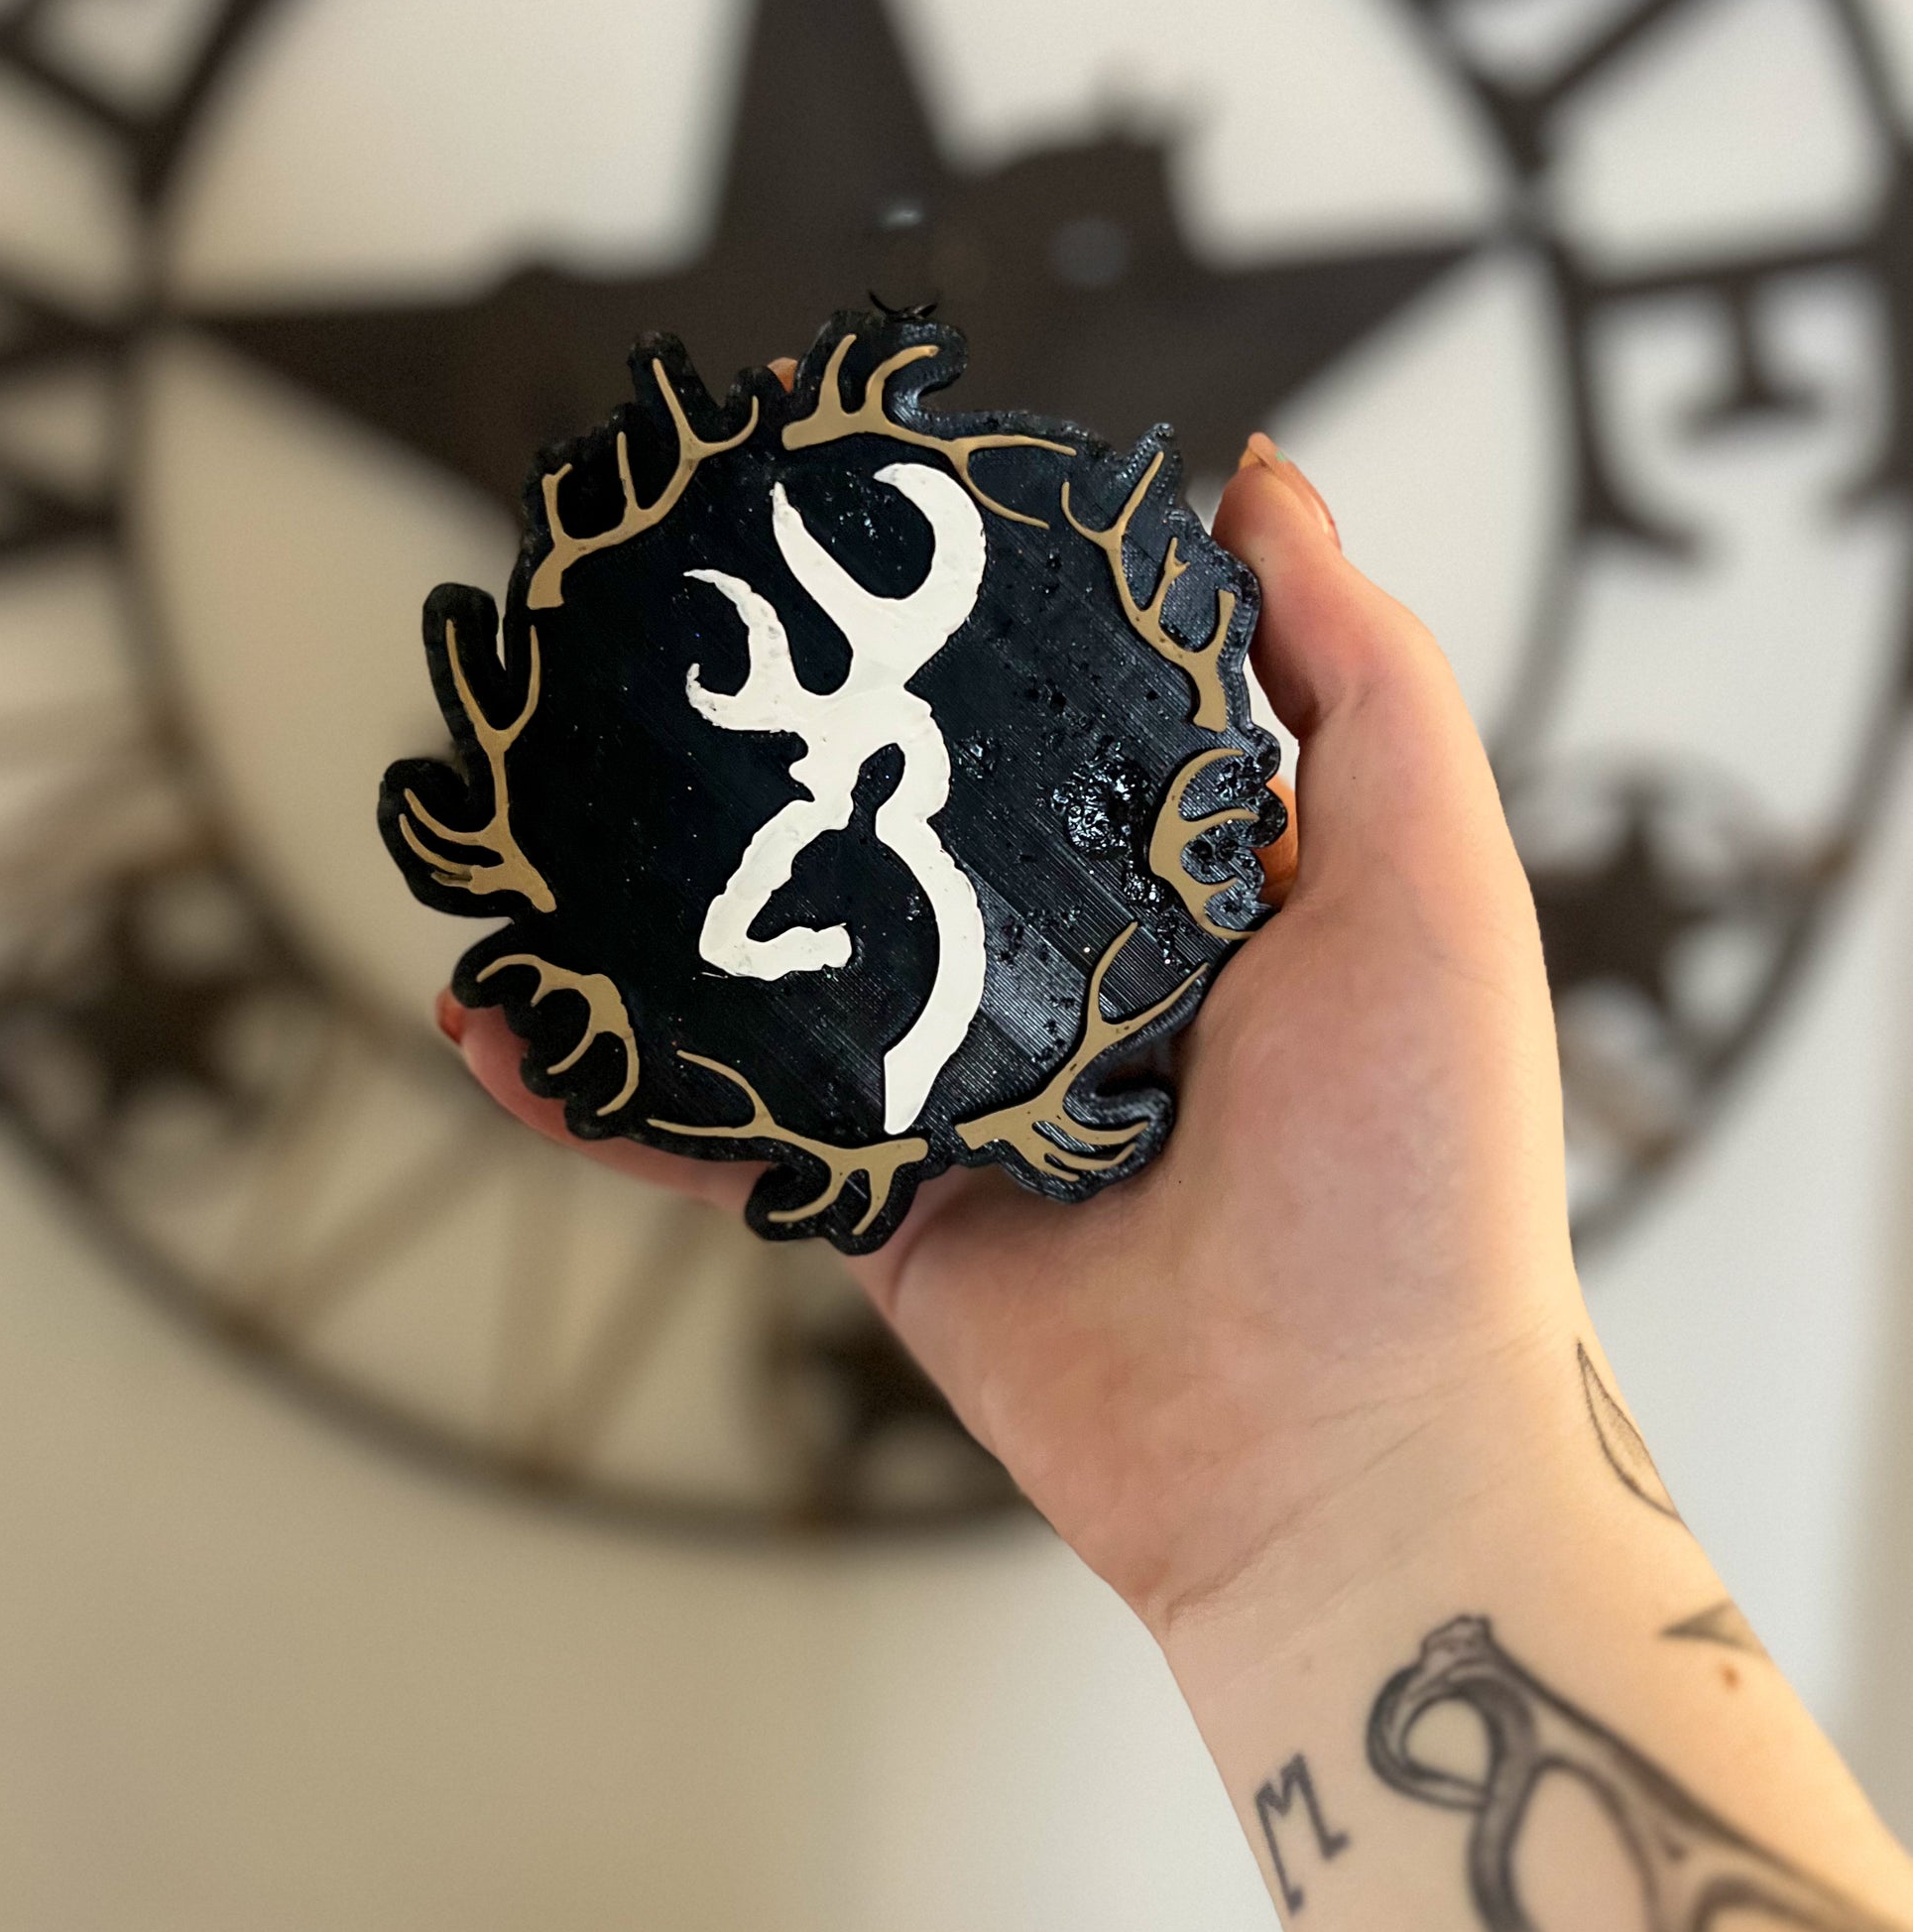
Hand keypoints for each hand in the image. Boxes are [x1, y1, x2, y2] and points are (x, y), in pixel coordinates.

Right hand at [444, 438, 1583, 1643]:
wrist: (1350, 1452)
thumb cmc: (1418, 1161)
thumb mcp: (1427, 874)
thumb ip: (1352, 676)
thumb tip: (1259, 480)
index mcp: (1189, 883)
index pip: (1048, 714)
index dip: (953, 624)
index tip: (840, 529)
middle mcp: (1065, 975)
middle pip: (885, 833)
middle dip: (771, 755)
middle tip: (642, 655)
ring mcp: (961, 1094)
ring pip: (776, 980)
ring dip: (644, 915)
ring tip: (525, 826)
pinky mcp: (883, 1212)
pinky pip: (725, 1138)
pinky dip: (608, 1093)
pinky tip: (503, 1028)